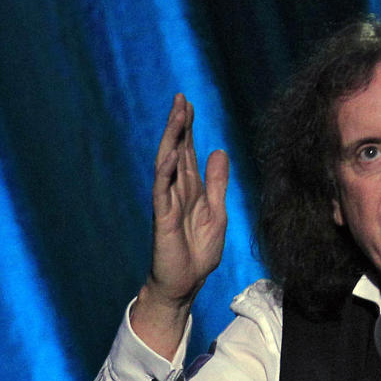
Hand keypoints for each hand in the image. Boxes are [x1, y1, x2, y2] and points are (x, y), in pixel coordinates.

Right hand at [147, 93, 228, 307]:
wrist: (185, 283)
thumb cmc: (198, 252)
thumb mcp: (217, 212)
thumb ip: (217, 183)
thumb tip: (218, 151)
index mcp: (191, 189)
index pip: (187, 152)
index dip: (188, 129)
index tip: (189, 104)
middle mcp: (176, 191)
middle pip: (176, 150)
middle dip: (178, 125)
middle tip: (181, 98)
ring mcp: (167, 202)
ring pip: (166, 164)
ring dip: (171, 140)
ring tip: (176, 115)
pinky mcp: (161, 218)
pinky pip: (161, 191)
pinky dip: (165, 172)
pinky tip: (170, 155)